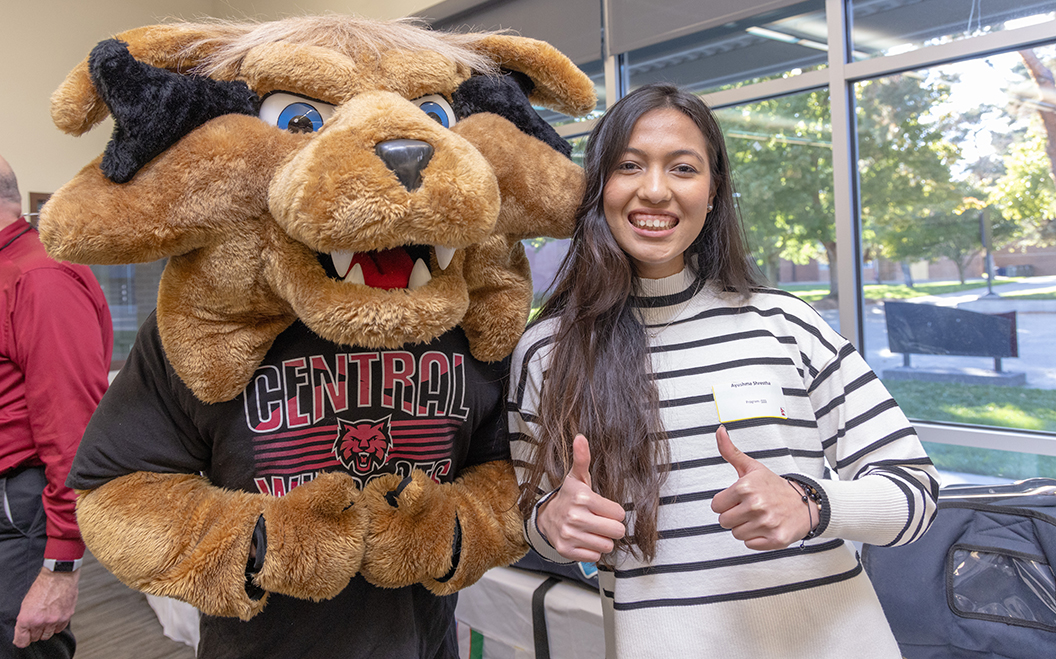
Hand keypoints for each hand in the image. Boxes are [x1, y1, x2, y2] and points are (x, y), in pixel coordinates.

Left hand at [13, 568, 79, 647]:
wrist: (59, 576)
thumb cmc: (43, 586)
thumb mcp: (26, 603)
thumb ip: (25, 620)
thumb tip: (26, 631)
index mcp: (27, 618)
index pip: (22, 641)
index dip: (22, 639)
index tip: (24, 637)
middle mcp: (40, 621)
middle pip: (35, 638)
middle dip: (34, 632)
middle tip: (36, 624)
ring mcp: (54, 620)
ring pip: (48, 635)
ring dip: (46, 629)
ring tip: (47, 619)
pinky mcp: (66, 617)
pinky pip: (59, 629)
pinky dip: (57, 625)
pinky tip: (55, 616)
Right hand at [536, 434, 625, 562]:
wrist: (547, 518)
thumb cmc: (570, 497)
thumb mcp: (578, 477)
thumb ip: (583, 458)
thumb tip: (580, 437)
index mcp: (583, 498)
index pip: (619, 514)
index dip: (614, 512)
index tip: (602, 508)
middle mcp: (575, 517)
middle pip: (616, 531)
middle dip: (612, 527)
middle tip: (600, 521)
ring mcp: (570, 535)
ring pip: (607, 545)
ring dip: (602, 540)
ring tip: (592, 530)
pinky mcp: (566, 550)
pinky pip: (595, 557)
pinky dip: (592, 550)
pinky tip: (584, 540)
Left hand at [710, 426, 812, 550]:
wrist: (807, 502)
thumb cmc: (774, 485)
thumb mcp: (752, 467)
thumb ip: (730, 451)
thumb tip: (719, 430)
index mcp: (745, 487)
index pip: (716, 506)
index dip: (726, 503)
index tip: (739, 499)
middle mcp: (756, 505)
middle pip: (724, 521)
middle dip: (734, 516)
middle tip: (750, 509)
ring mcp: (766, 523)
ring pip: (736, 534)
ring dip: (745, 528)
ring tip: (759, 518)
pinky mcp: (776, 539)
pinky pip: (750, 545)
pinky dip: (756, 539)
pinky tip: (766, 527)